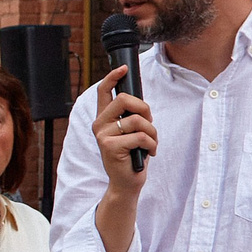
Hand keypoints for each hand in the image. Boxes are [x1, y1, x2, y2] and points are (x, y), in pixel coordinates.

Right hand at [94, 67, 156, 192]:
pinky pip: (140, 136)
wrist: (126, 182)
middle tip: (150, 123)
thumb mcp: (130, 132)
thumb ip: (130, 117)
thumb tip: (141, 104)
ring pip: (136, 120)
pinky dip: (152, 144)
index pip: (103, 91)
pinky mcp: (110, 146)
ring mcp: (102, 135)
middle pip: (123, 99)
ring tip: (152, 143)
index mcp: (103, 118)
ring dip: (152, 132)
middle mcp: (99, 124)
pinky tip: (150, 153)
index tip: (123, 69)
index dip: (113, 77)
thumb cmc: (132, 156)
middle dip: (144, 109)